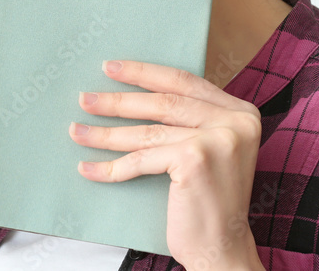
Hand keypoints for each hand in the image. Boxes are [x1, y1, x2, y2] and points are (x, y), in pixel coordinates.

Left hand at [68, 59, 263, 270]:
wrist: (222, 249)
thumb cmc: (209, 202)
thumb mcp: (211, 149)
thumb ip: (191, 120)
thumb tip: (137, 92)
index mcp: (241, 112)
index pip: (184, 81)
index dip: (144, 73)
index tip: (111, 69)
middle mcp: (235, 121)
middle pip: (163, 102)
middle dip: (118, 101)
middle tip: (85, 99)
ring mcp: (217, 138)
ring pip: (148, 131)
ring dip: (106, 133)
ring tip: (77, 131)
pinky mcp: (195, 159)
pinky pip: (142, 159)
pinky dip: (112, 166)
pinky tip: (90, 167)